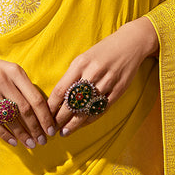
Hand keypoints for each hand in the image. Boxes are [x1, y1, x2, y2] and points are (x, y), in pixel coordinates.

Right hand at [0, 54, 55, 149]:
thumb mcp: (12, 71)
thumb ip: (26, 87)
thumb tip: (43, 112)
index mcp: (15, 72)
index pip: (35, 98)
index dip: (45, 117)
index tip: (51, 130)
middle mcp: (2, 80)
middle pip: (24, 109)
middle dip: (36, 128)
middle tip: (43, 141)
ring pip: (9, 118)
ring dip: (22, 134)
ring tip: (30, 144)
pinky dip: (5, 134)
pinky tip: (14, 142)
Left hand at [48, 17, 158, 136]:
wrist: (130, 43)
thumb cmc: (102, 52)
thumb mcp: (83, 58)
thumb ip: (72, 76)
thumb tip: (57, 98)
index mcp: (81, 63)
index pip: (61, 90)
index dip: (51, 107)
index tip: (45, 116)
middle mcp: (94, 72)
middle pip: (73, 102)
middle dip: (60, 119)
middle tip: (52, 129)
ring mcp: (108, 81)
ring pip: (87, 108)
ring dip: (74, 123)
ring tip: (65, 132)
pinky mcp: (119, 89)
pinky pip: (102, 108)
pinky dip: (91, 119)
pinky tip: (82, 125)